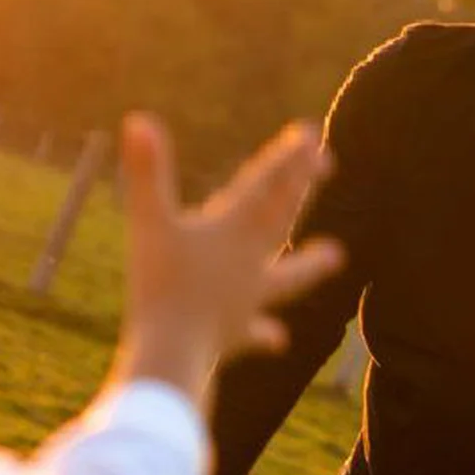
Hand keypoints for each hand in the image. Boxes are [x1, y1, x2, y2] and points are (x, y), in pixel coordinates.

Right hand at [114, 113, 341, 402]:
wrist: (173, 355)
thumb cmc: (160, 285)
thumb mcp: (148, 223)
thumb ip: (147, 173)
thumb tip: (137, 119)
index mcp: (231, 231)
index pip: (263, 186)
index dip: (285, 157)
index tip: (311, 133)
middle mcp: (248, 262)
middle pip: (280, 218)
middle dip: (300, 188)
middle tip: (326, 162)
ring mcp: (245, 300)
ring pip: (284, 276)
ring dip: (308, 263)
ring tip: (337, 256)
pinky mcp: (233, 336)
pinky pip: (254, 332)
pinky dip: (265, 333)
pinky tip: (279, 338)